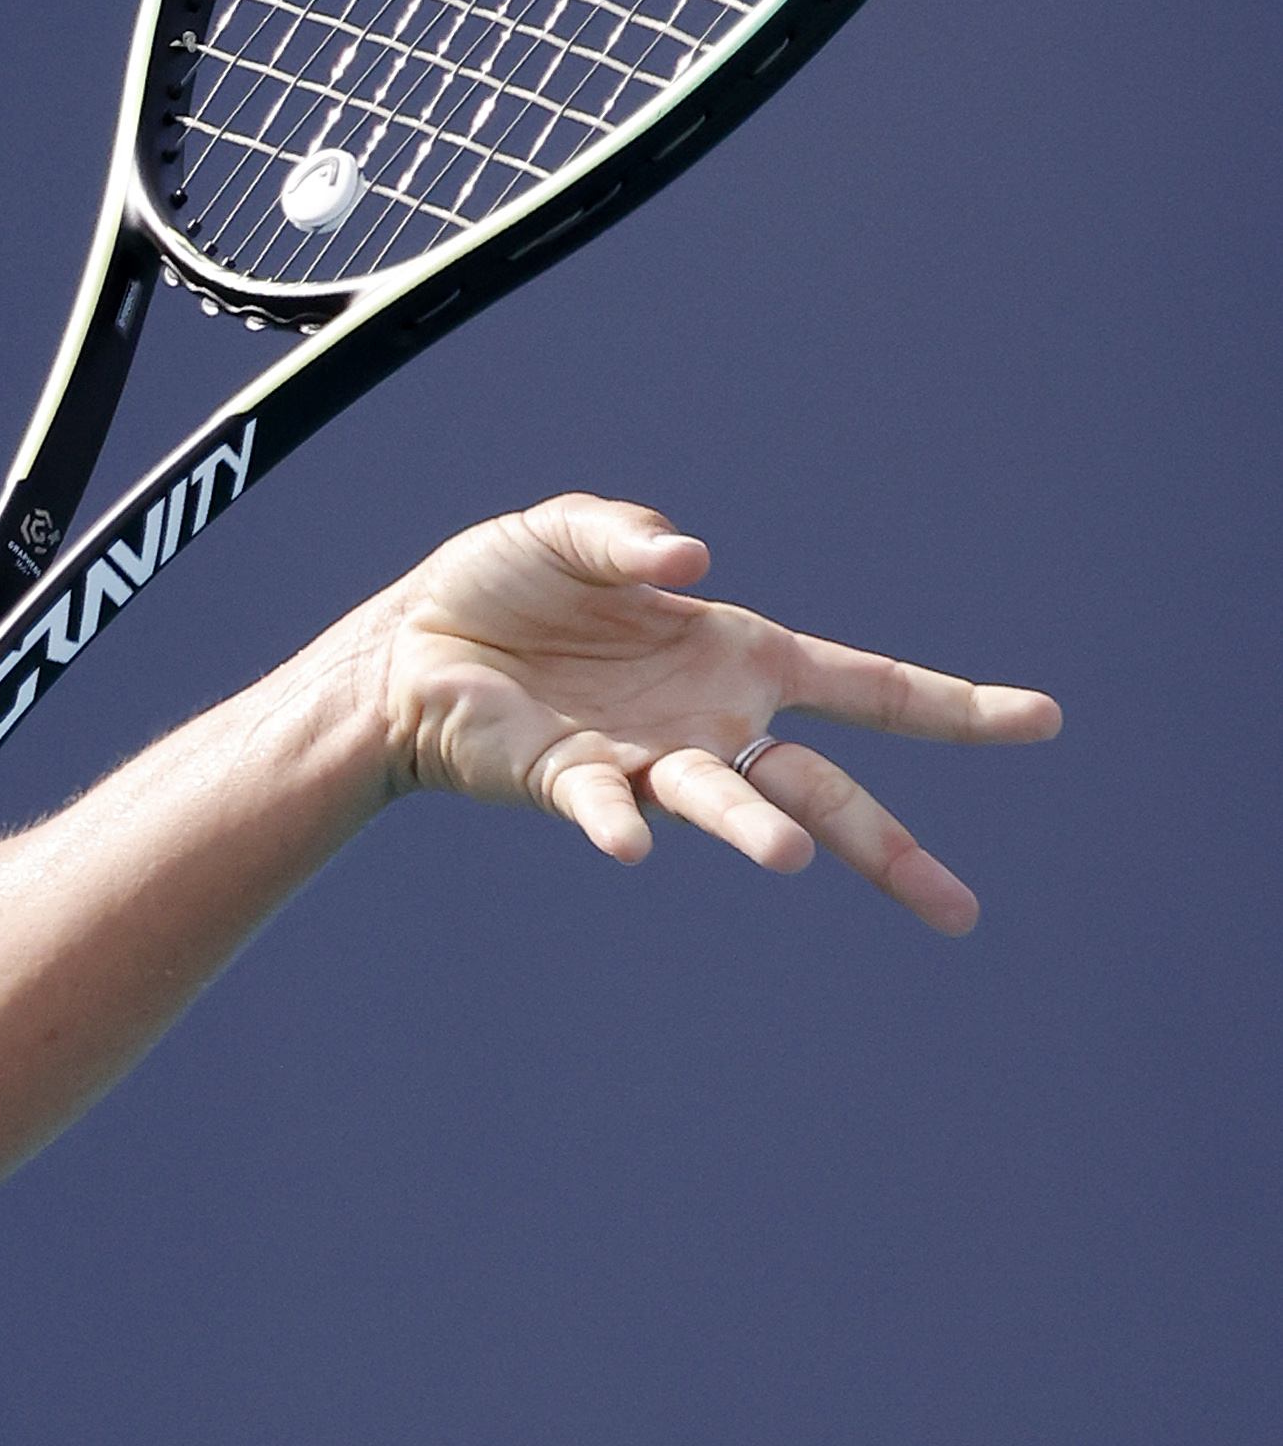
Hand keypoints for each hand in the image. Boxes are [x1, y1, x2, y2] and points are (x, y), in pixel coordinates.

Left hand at [375, 493, 1059, 932]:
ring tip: (788, 860)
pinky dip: (617, 820)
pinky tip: (632, 841)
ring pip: (725, 805)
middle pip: (823, 793)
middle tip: (959, 912)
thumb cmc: (502, 589)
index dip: (951, 705)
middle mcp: (710, 724)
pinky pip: (605, 806)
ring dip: (754, 833)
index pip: (868, 685)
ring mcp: (647, 762)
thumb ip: (629, 535)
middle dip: (892, 850)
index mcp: (738, 658)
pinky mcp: (570, 782)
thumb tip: (691, 559)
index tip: (1040, 722)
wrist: (404, 645)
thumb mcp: (568, 534)